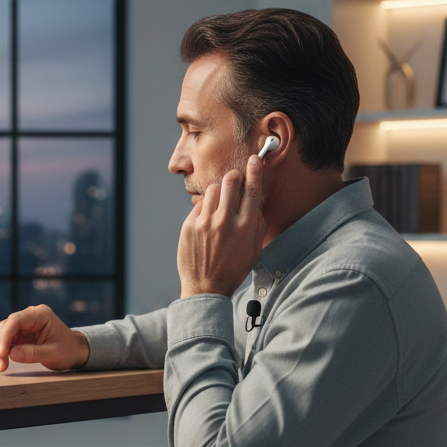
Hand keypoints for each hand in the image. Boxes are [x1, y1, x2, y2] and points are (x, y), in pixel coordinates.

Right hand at [0, 305, 89, 372]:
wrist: (75, 351)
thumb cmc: (68, 350)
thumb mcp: (52, 354)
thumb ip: (32, 353)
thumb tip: (11, 354)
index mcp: (41, 314)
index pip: (16, 321)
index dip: (5, 337)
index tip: (0, 354)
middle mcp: (31, 315)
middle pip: (7, 326)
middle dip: (1, 345)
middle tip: (1, 365)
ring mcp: (26, 323)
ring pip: (4, 332)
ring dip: (1, 348)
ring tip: (3, 366)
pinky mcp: (22, 332)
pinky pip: (8, 339)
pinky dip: (5, 350)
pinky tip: (6, 361)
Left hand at [177, 155, 265, 298]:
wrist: (206, 287)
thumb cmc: (233, 269)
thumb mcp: (254, 249)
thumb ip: (256, 223)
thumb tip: (254, 201)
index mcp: (245, 227)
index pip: (252, 189)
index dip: (255, 170)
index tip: (256, 159)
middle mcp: (225, 222)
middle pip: (230, 180)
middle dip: (234, 177)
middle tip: (235, 183)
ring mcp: (205, 223)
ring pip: (213, 189)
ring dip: (218, 194)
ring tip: (219, 209)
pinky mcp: (189, 225)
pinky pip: (199, 205)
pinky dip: (205, 209)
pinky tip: (207, 224)